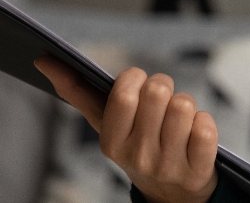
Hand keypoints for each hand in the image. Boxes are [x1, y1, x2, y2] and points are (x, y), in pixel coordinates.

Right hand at [35, 56, 218, 202]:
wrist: (170, 193)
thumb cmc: (135, 144)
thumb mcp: (106, 123)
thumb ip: (77, 91)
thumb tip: (43, 59)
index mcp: (111, 142)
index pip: (124, 93)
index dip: (136, 77)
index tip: (137, 82)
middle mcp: (137, 157)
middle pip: (158, 91)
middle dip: (163, 86)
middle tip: (160, 102)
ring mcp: (168, 167)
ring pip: (184, 105)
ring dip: (186, 105)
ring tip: (177, 122)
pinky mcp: (197, 172)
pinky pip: (206, 127)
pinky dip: (204, 124)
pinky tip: (194, 137)